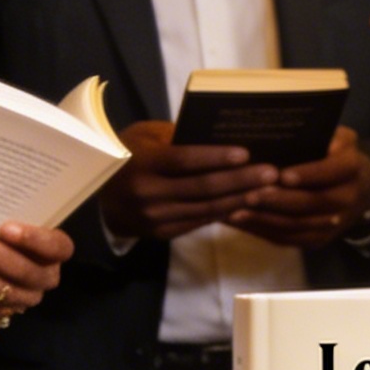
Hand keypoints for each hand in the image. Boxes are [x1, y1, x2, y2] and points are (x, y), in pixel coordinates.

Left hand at [0, 219, 71, 342]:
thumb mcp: (4, 221)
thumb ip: (1, 214)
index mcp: (55, 252)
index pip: (58, 247)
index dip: (34, 239)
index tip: (5, 228)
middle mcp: (46, 278)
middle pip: (26, 272)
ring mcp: (25, 298)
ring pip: (1, 291)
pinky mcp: (0, 313)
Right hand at [97, 120, 278, 240]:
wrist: (97, 196)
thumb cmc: (128, 154)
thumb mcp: (145, 136)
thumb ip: (177, 136)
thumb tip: (220, 136)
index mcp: (143, 164)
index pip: (185, 160)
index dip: (216, 158)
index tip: (246, 153)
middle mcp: (148, 194)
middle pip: (202, 188)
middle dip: (241, 180)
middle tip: (272, 173)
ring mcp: (155, 218)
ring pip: (206, 209)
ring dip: (240, 199)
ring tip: (267, 190)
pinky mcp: (162, 233)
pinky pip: (199, 221)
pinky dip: (224, 212)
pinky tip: (246, 204)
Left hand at [228, 127, 369, 247]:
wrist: (359, 191)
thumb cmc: (338, 156)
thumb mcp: (339, 137)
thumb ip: (324, 134)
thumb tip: (299, 133)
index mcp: (351, 169)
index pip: (330, 172)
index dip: (307, 175)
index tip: (282, 175)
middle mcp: (346, 199)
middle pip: (310, 204)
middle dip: (278, 201)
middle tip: (249, 195)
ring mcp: (332, 224)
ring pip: (297, 225)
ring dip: (265, 220)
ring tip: (237, 212)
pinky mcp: (318, 240)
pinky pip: (289, 239)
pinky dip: (263, 231)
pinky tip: (242, 222)